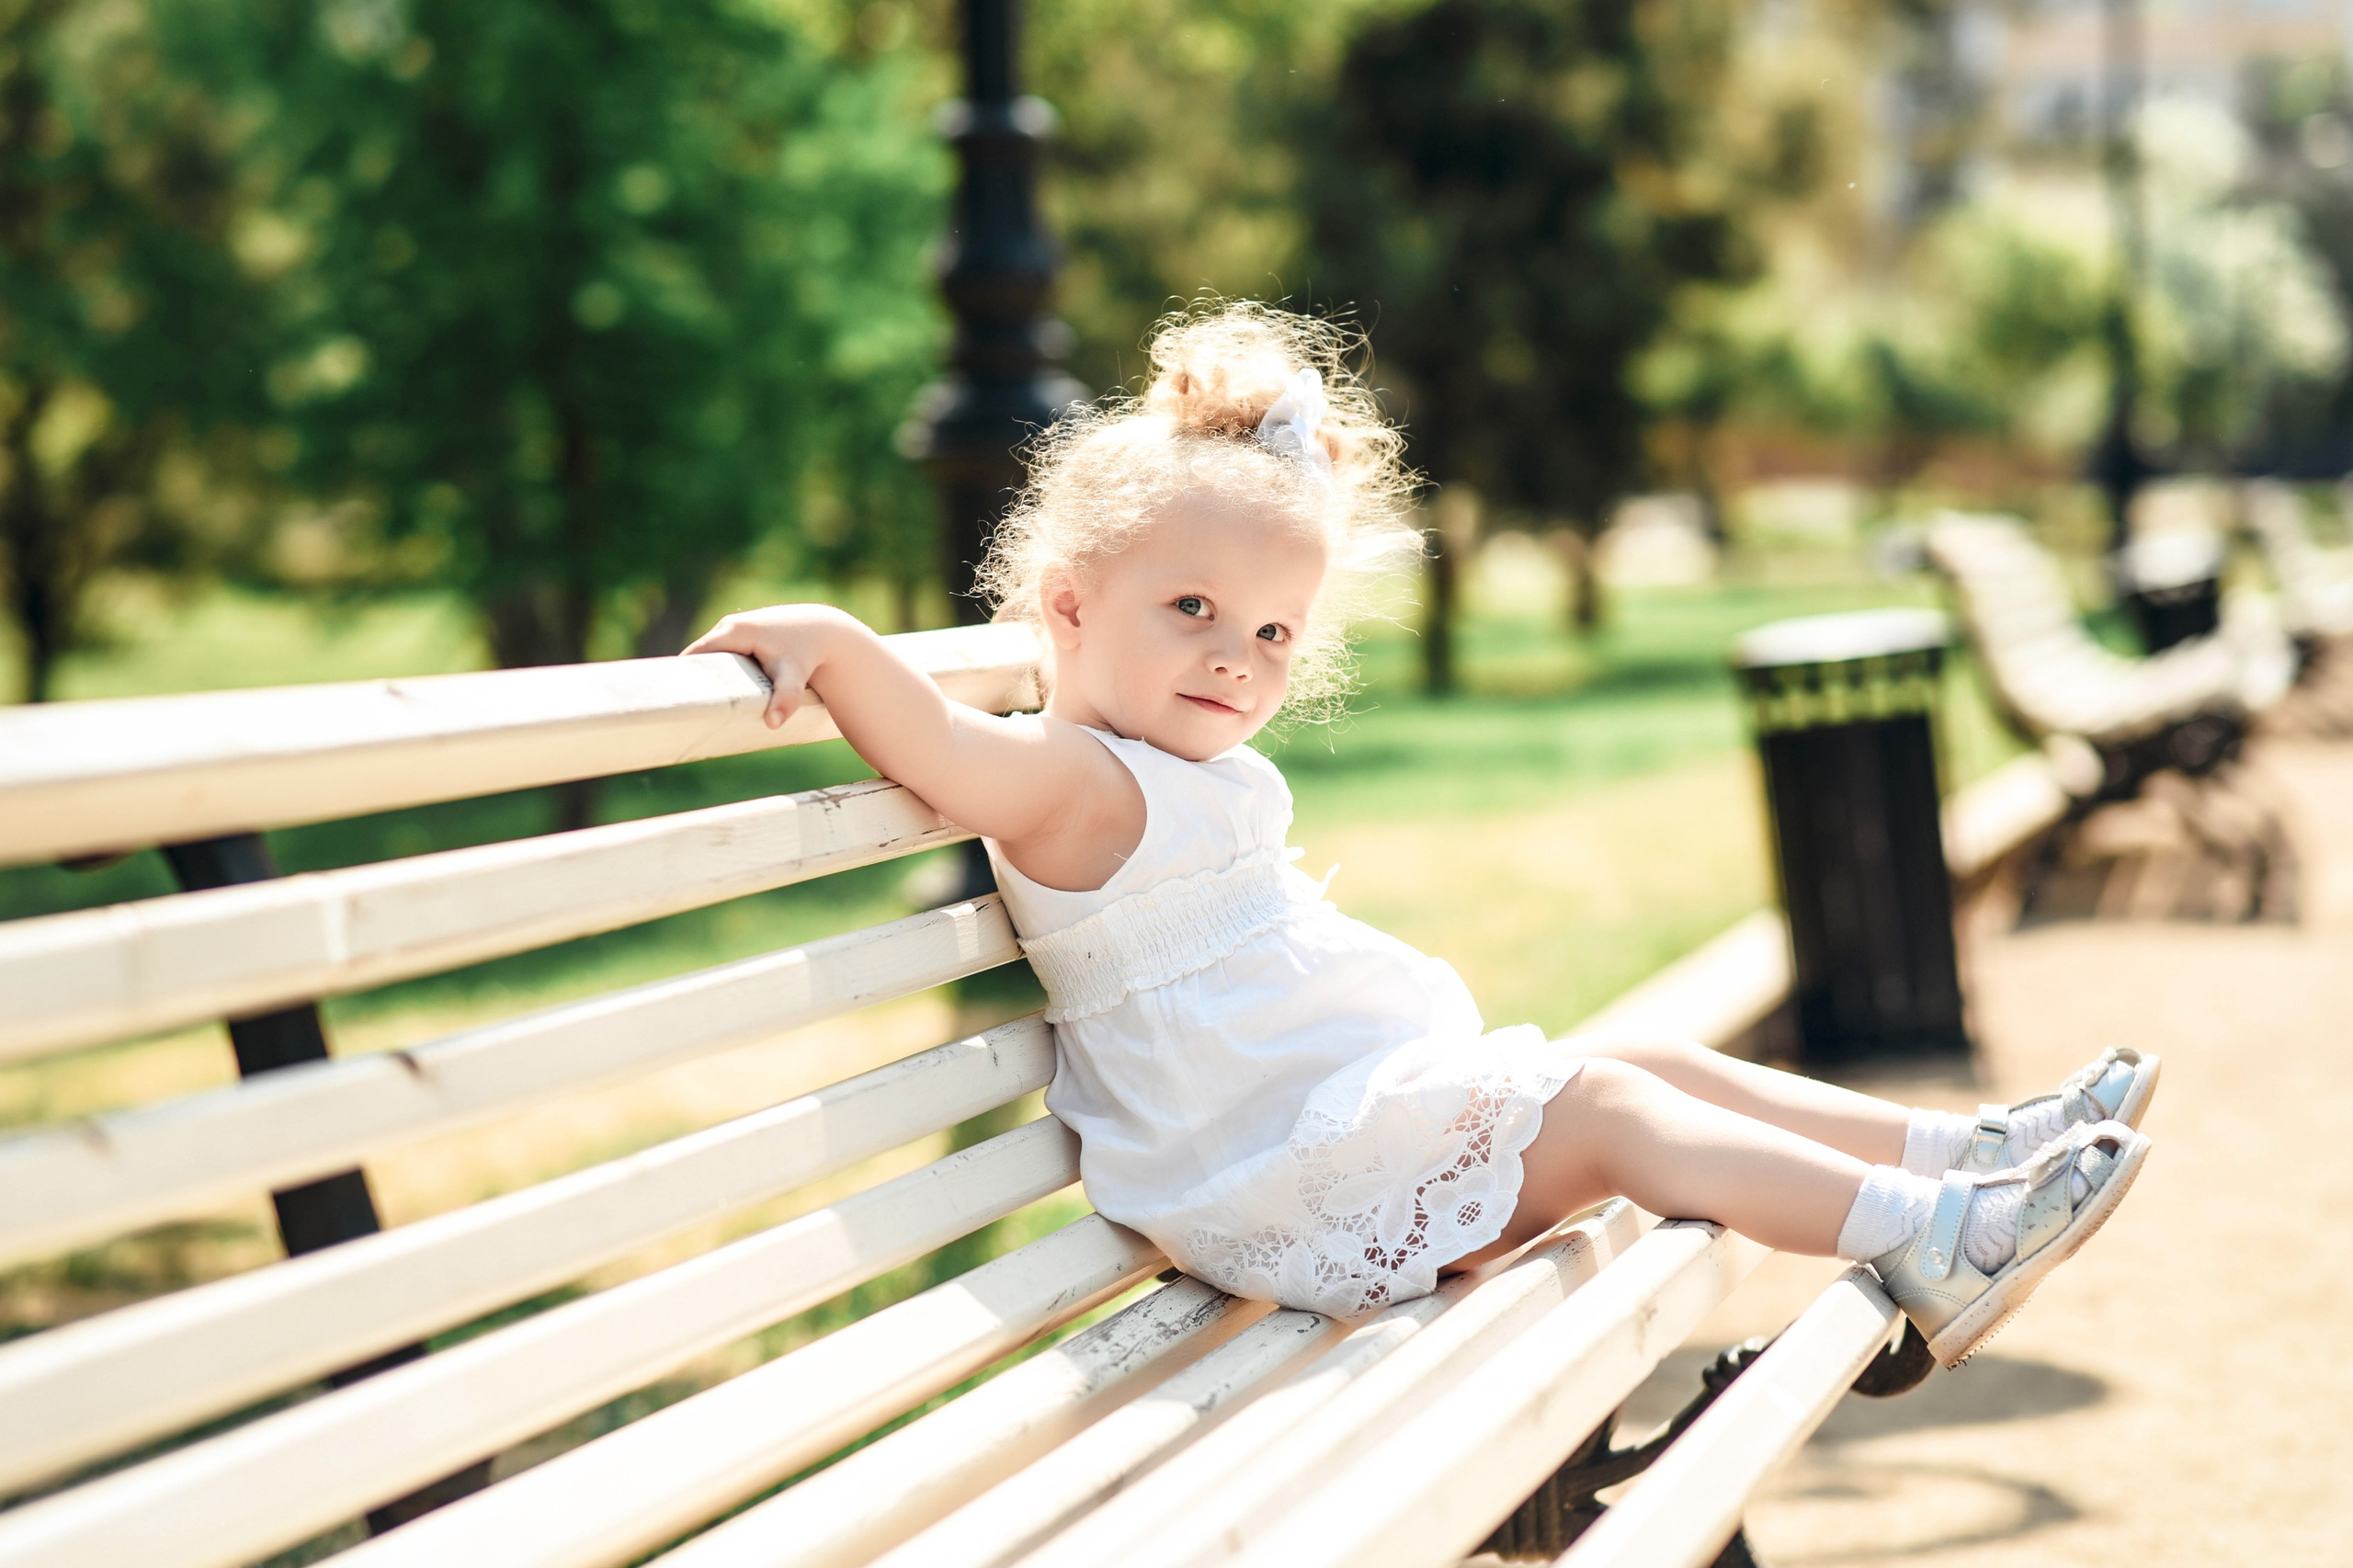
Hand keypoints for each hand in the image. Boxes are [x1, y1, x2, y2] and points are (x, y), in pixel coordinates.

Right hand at [684, 604, 846, 728]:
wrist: (824, 631)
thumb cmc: (806, 653)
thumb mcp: (794, 676)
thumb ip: (785, 699)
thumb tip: (773, 724)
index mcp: (731, 631)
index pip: (695, 655)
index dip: (683, 677)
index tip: (674, 702)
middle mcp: (728, 625)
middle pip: (699, 656)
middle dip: (692, 680)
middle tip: (684, 710)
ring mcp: (734, 627)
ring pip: (710, 655)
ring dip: (705, 676)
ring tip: (697, 704)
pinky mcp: (742, 633)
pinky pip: (720, 653)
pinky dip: (717, 670)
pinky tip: (715, 691)